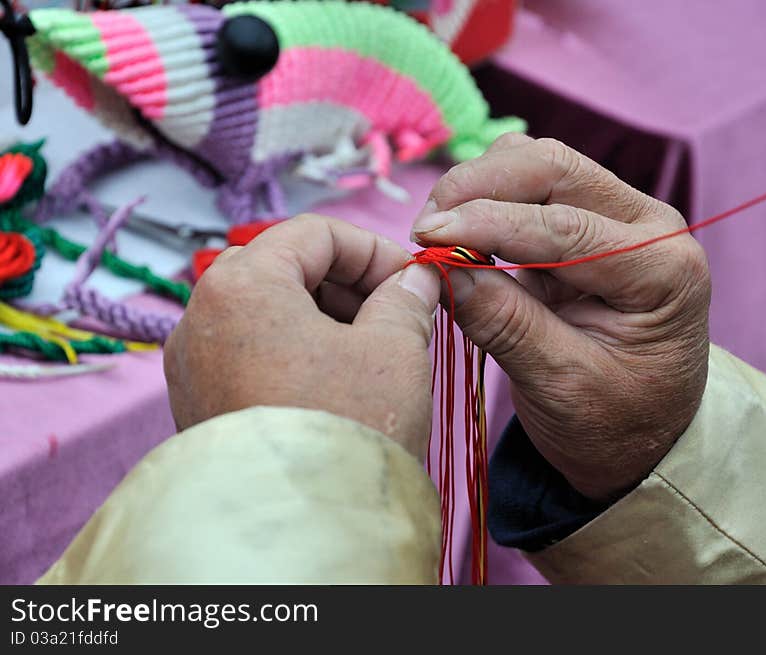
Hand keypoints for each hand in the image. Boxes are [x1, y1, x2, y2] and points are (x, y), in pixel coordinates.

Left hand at [164, 215, 440, 458]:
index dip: (373, 249)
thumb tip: (414, 280)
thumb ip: (406, 298)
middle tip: (397, 313)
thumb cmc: (343, 430)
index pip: (314, 233)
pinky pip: (250, 355)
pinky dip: (295, 353)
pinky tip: (337, 382)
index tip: (411, 277)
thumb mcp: (395, 350)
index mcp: (242, 284)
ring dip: (325, 319)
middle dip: (348, 286)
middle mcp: (201, 316)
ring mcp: (192, 364)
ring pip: (267, 314)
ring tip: (374, 352)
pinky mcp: (198, 404)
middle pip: (285, 269)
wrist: (298, 531)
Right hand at [411, 135, 710, 500]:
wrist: (643, 436)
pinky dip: (488, 200)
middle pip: (553, 168)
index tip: (427, 236)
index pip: (566, 226)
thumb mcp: (560, 385)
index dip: (487, 224)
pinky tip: (462, 236)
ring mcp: (620, 217)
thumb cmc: (615, 422)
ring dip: (480, 187)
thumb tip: (440, 268)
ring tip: (441, 235)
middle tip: (425, 230)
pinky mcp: (588, 222)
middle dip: (478, 188)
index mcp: (662, 269)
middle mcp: (650, 226)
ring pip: (538, 164)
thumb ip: (504, 323)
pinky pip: (531, 187)